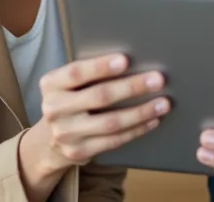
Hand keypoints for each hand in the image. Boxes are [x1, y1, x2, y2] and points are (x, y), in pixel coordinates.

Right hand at [23, 53, 170, 175]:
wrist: (50, 138)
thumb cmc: (70, 99)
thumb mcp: (69, 83)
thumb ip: (90, 73)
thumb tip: (133, 61)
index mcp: (51, 84)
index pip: (76, 72)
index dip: (101, 66)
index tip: (125, 60)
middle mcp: (54, 109)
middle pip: (99, 96)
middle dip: (132, 87)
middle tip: (158, 79)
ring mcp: (65, 134)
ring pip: (110, 122)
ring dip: (141, 112)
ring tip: (163, 103)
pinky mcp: (78, 152)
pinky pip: (114, 141)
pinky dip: (136, 130)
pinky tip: (152, 120)